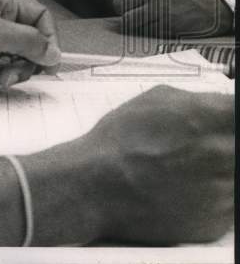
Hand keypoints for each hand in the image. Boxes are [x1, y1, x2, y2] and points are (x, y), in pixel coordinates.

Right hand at [81, 85, 234, 243]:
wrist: (97, 187)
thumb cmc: (119, 138)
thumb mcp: (155, 100)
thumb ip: (198, 102)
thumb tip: (222, 107)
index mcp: (211, 118)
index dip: (232, 118)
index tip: (226, 122)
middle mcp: (225, 153)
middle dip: (225, 142)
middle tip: (203, 145)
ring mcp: (226, 191)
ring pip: (236, 175)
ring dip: (222, 169)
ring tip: (189, 168)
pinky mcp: (219, 222)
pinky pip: (228, 203)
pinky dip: (212, 196)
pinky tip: (184, 191)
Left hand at [113, 0, 230, 37]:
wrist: (218, 6)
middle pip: (119, 4)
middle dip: (124, 10)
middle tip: (133, 12)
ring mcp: (158, 8)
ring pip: (127, 20)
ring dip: (131, 23)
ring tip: (140, 21)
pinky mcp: (165, 25)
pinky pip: (142, 31)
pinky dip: (144, 31)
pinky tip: (154, 26)